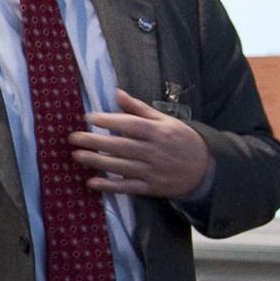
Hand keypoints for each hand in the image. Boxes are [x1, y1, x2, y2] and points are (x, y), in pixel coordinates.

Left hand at [69, 88, 213, 198]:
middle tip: (73, 138)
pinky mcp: (151, 188)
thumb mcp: (165, 120)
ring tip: (76, 156)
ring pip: (121, 166)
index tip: (88, 117)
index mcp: (157, 132)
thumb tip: (116, 92)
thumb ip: (139, 108)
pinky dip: (110, 185)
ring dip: (97, 162)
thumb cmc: (181, 140)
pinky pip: (127, 187)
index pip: (130, 125)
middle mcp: (154, 151)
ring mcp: (152, 171)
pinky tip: (92, 182)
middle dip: (95, 141)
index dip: (109, 121)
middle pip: (121, 146)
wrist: (206, 169)